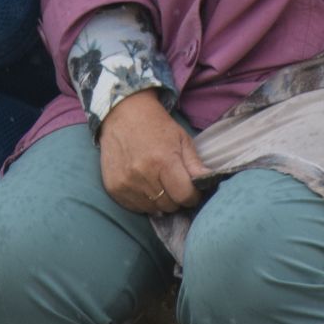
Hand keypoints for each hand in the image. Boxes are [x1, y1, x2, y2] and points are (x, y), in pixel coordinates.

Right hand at [97, 90, 210, 214]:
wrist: (123, 114)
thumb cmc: (156, 126)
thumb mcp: (182, 139)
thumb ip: (195, 165)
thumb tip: (209, 184)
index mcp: (163, 161)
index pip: (184, 196)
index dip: (192, 195)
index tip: (191, 190)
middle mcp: (143, 174)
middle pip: (170, 205)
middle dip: (176, 198)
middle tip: (173, 182)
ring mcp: (126, 183)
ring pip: (153, 209)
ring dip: (159, 200)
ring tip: (157, 181)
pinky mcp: (113, 188)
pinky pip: (136, 207)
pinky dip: (143, 201)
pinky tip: (143, 183)